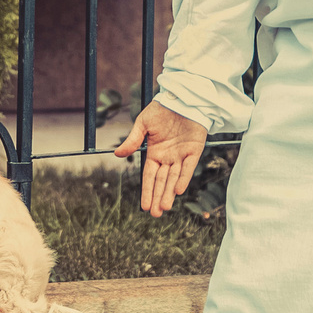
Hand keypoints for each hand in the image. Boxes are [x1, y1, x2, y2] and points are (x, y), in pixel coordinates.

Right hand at [113, 101, 208, 217]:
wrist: (181, 97)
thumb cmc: (161, 109)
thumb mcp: (143, 124)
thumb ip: (133, 140)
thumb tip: (117, 154)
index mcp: (155, 153)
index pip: (149, 177)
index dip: (147, 191)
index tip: (145, 206)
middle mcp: (168, 157)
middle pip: (162, 181)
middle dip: (158, 197)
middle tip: (156, 215)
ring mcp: (181, 155)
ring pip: (174, 178)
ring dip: (169, 192)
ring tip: (165, 208)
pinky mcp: (195, 149)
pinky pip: (188, 167)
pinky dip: (183, 178)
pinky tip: (178, 190)